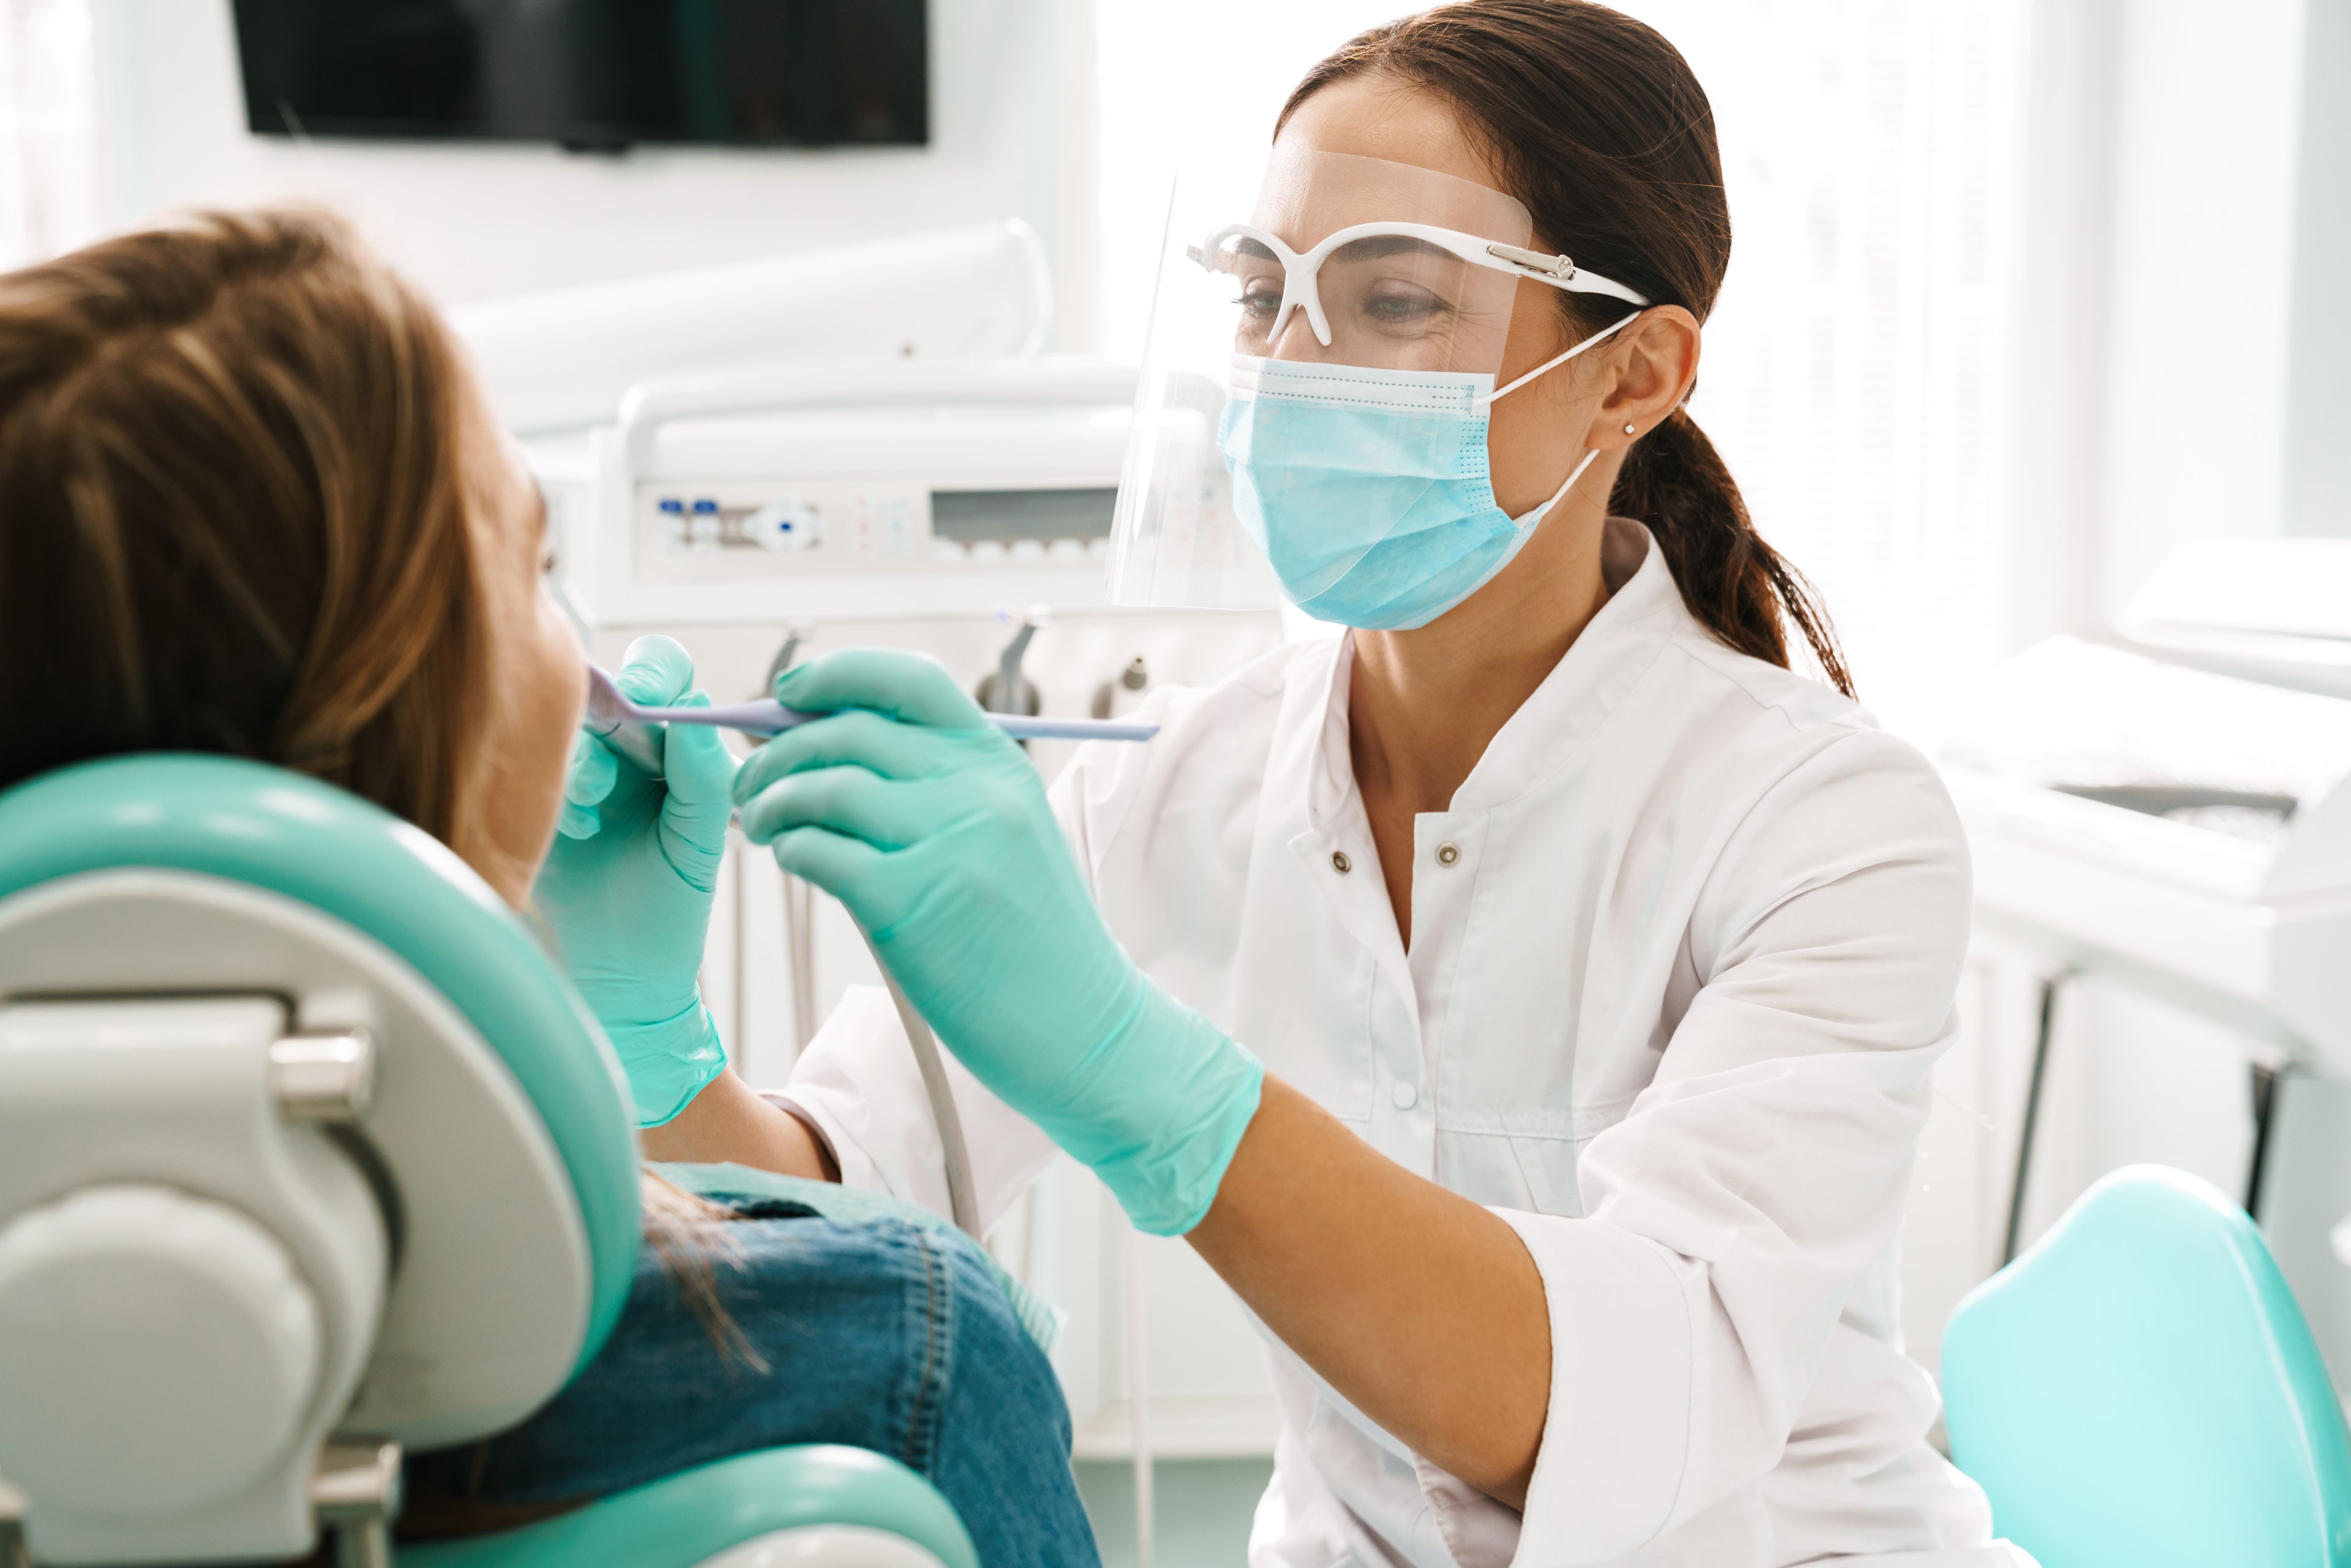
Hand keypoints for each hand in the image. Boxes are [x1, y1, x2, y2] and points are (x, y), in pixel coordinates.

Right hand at [535, 635, 734, 1127]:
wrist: (623, 972)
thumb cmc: (670, 906)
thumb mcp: (699, 842)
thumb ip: (703, 778)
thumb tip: (693, 714)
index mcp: (670, 746)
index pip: (665, 674)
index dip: (657, 672)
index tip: (654, 699)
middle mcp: (620, 748)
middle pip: (607, 684)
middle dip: (615, 700)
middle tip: (624, 721)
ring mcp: (573, 771)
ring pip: (567, 728)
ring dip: (587, 757)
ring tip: (598, 802)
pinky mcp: (534, 801)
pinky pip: (532, 771)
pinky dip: (560, 793)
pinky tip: (579, 830)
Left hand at [731, 650, 1261, 1234]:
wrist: (1083, 1027)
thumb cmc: (1035, 941)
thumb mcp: (1008, 837)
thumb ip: (941, 790)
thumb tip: (833, 751)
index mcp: (999, 763)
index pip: (908, 679)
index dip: (837, 674)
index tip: (790, 689)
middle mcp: (975, 789)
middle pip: (849, 730)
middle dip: (780, 749)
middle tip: (754, 780)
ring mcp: (946, 843)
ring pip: (824, 787)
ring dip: (773, 801)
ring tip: (764, 826)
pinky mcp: (910, 903)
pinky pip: (820, 851)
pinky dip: (792, 850)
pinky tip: (793, 861)